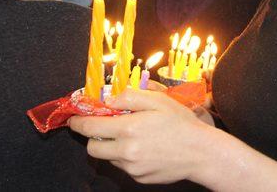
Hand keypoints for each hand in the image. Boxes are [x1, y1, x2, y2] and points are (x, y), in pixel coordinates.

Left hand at [69, 89, 213, 184]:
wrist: (202, 153)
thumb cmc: (181, 123)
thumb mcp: (157, 100)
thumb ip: (129, 97)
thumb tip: (108, 99)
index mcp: (128, 130)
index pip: (90, 128)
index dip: (78, 122)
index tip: (74, 119)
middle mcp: (126, 152)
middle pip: (93, 149)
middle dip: (92, 138)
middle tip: (103, 127)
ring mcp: (132, 168)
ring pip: (109, 158)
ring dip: (112, 147)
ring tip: (131, 135)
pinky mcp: (140, 178)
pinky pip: (124, 167)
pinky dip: (126, 157)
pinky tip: (144, 148)